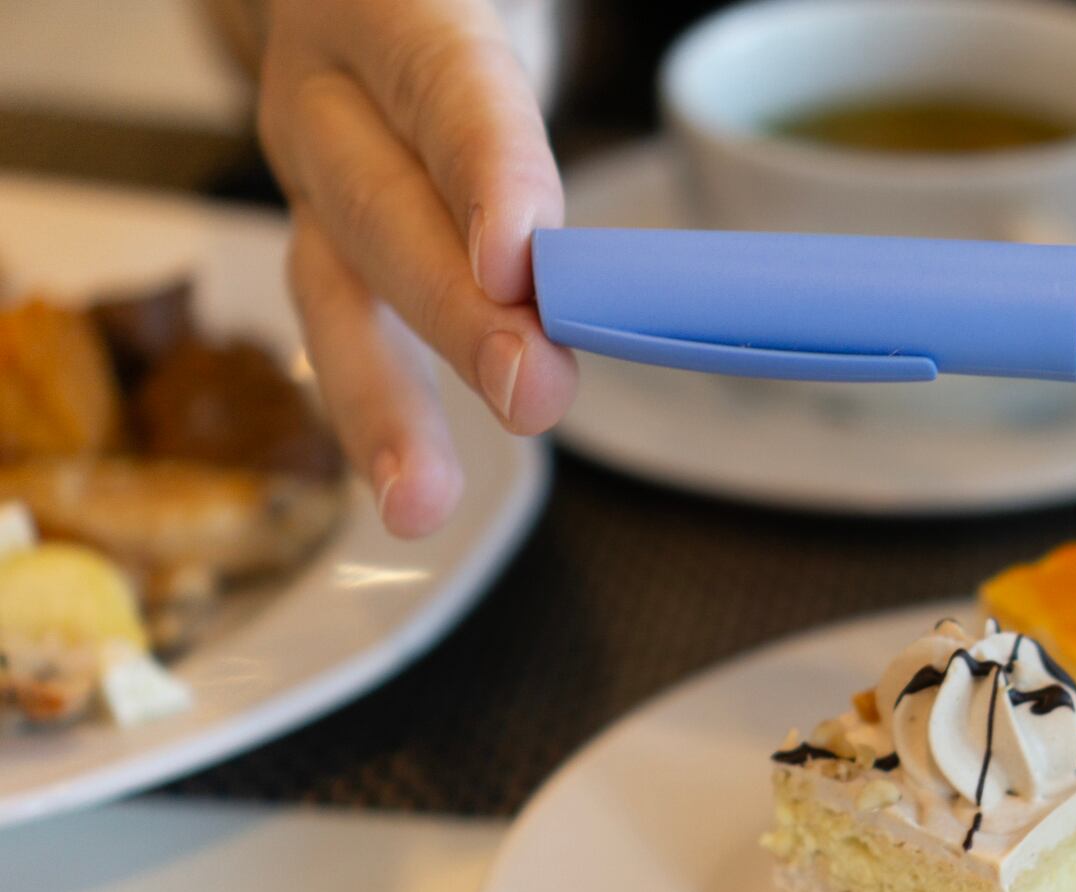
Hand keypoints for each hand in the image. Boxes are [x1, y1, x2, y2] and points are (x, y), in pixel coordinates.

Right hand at [253, 0, 576, 535]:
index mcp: (389, 3)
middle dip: (453, 313)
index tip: (519, 263)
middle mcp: (331, 84)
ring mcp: (314, 162)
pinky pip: (345, 323)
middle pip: (383, 204)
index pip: (449, 84)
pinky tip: (411, 487)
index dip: (486, 173)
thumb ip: (526, 83)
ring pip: (338, 284)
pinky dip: (379, 409)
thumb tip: (605, 202)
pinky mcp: (326, 228)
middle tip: (528, 390)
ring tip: (419, 500)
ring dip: (385, 401)